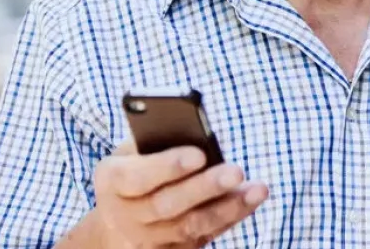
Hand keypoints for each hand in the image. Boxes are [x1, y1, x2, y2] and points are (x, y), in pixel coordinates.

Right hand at [91, 141, 267, 247]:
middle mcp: (125, 215)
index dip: (168, 166)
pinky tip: (250, 201)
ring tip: (257, 189)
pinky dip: (230, 218)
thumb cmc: (135, 170)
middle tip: (236, 171)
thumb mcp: (134, 151)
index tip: (199, 154)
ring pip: (190, 226)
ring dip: (228, 207)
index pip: (137, 177)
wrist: (117, 223)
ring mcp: (146, 240)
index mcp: (112, 181)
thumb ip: (158, 140)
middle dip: (205, 188)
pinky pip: (203, 237)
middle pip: (167, 204)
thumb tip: (198, 131)